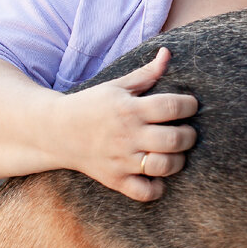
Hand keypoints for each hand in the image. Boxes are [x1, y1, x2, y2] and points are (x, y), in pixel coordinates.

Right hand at [62, 47, 198, 201]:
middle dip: (189, 135)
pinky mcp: (115, 180)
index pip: (172, 106)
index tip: (191, 105)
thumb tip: (167, 54)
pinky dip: (157, 189)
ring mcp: (122, 160)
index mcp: (130, 109)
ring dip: (178, 161)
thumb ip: (146, 73)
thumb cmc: (91, 105)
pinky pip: (144, 193)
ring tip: (176, 153)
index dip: (189, 105)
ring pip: (163, 166)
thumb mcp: (117, 85)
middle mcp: (128, 135)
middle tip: (187, 132)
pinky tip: (158, 177)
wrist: (55, 131)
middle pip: (173, 139)